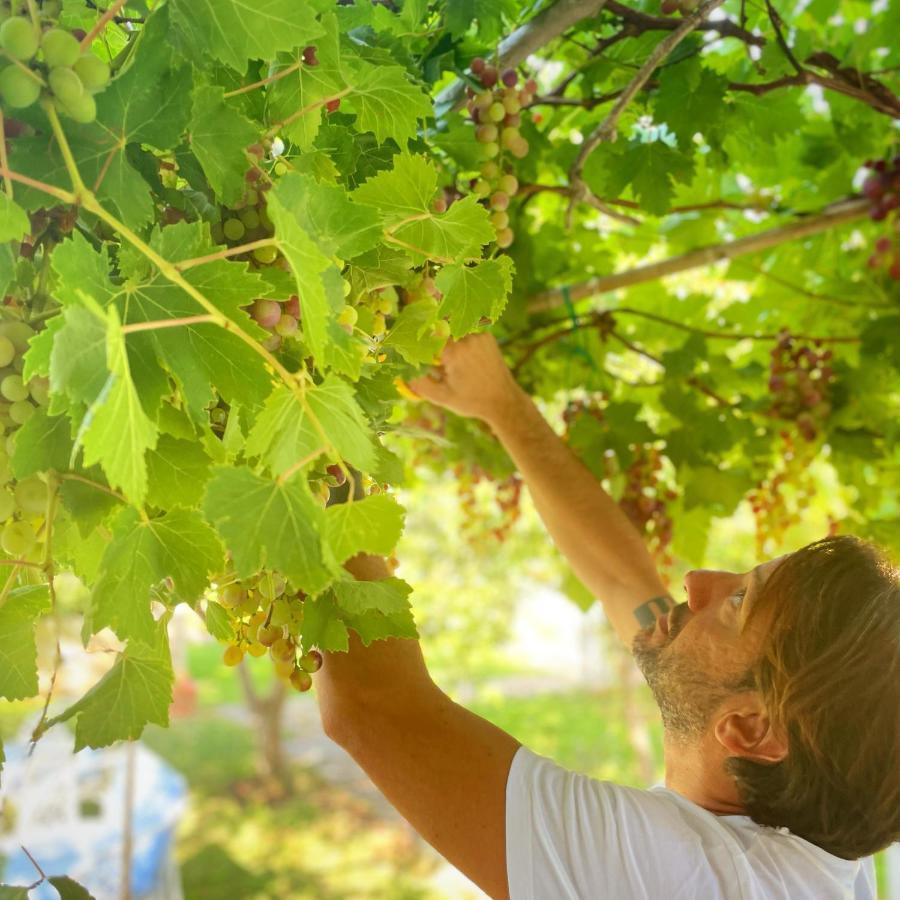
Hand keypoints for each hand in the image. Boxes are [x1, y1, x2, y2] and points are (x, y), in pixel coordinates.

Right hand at [408, 333, 523, 426]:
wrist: (504, 400)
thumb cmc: (471, 401)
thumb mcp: (441, 397)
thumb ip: (419, 383)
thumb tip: (400, 370)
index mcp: (455, 351)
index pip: (426, 335)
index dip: (418, 341)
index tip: (411, 348)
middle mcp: (467, 338)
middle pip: (439, 329)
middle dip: (431, 340)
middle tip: (431, 358)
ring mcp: (479, 335)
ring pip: (453, 329)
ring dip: (446, 340)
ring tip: (448, 360)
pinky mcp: (487, 336)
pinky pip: (466, 331)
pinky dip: (460, 340)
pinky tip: (462, 357)